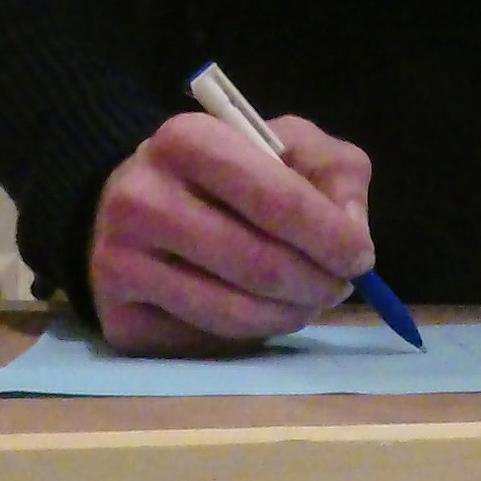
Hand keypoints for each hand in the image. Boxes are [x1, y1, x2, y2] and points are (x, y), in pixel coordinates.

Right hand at [83, 109, 376, 353]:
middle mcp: (142, 199)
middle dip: (318, 284)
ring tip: (308, 301)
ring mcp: (121, 262)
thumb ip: (334, 173)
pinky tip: (261, 311)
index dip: (330, 236)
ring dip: (291, 314)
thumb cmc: (223, 174)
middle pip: (259, 264)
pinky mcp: (119, 317)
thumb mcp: (284, 145)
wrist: (131, 205)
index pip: (275, 199)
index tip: (361, 258)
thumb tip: (352, 232)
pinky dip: (252, 334)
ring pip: (236, 313)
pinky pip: (208, 340)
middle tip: (340, 288)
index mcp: (187, 140)